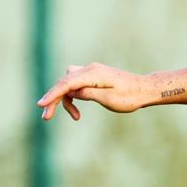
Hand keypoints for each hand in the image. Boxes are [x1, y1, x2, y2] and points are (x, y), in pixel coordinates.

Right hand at [37, 63, 153, 120]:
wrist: (145, 89)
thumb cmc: (130, 97)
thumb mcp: (109, 100)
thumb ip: (88, 94)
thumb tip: (71, 92)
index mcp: (94, 75)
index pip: (67, 83)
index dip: (52, 94)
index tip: (41, 105)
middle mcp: (90, 69)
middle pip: (64, 82)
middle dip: (54, 99)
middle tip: (46, 117)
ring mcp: (92, 71)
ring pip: (69, 82)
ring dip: (65, 98)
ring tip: (75, 117)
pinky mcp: (94, 76)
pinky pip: (77, 83)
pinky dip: (74, 95)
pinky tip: (78, 110)